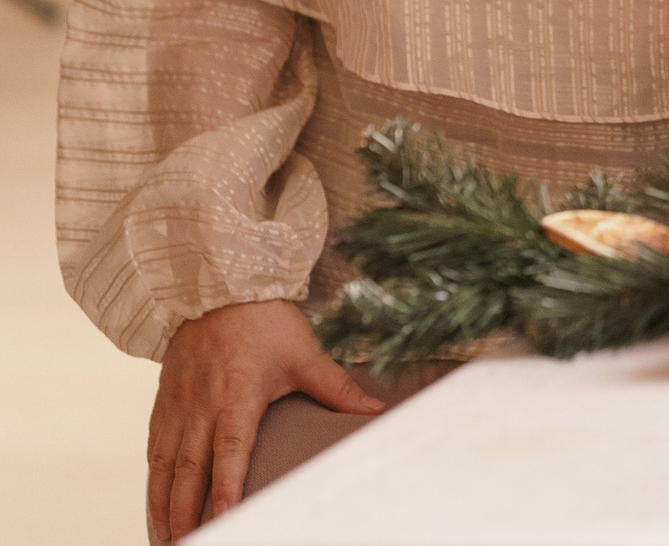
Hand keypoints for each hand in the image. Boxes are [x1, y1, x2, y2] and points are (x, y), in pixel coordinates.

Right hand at [150, 299, 381, 538]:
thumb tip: (377, 411)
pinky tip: (155, 504)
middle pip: (189, 468)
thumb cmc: (265, 322)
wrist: (219, 288)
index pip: (230, 451)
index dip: (225, 487)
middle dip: (186, 511)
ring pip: (165, 465)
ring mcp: (178, 406)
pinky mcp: (163, 403)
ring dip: (163, 504)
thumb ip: (338, 389)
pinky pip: (153, 449)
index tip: (225, 519)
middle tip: (187, 544)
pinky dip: (152, 481)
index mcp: (238, 395)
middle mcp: (201, 406)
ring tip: (168, 538)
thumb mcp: (306, 354)